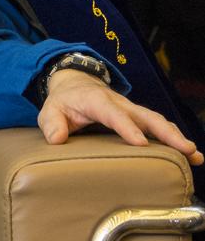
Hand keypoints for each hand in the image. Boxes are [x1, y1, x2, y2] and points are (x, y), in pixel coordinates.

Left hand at [38, 69, 202, 164]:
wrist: (76, 84)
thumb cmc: (64, 102)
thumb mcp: (50, 110)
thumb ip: (52, 123)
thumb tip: (57, 139)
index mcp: (97, 101)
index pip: (113, 114)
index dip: (126, 127)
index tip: (140, 143)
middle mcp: (120, 104)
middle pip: (146, 116)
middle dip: (166, 132)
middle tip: (185, 149)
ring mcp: (132, 110)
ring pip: (157, 121)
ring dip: (176, 137)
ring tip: (195, 156)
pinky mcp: (138, 118)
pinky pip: (158, 127)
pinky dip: (174, 138)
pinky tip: (190, 155)